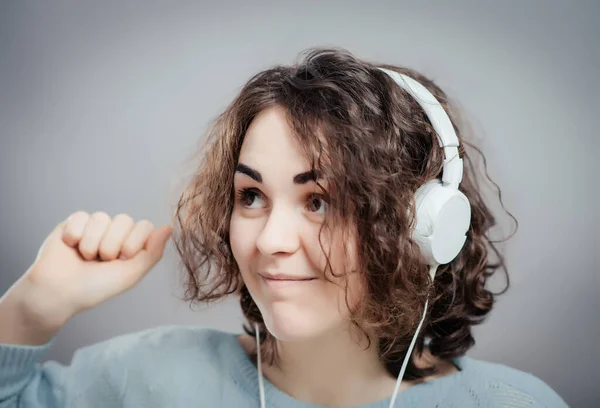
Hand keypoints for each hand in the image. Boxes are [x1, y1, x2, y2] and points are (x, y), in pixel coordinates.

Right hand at [18, 211, 171, 328]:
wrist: (58, 292)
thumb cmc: (95, 287)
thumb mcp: (130, 274)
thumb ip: (152, 252)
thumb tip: (170, 227)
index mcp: (132, 243)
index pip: (144, 226)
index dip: (133, 244)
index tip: (122, 261)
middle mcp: (116, 232)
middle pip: (124, 219)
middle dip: (111, 245)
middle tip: (101, 261)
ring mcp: (95, 226)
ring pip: (101, 218)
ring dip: (92, 243)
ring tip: (85, 257)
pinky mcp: (74, 222)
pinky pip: (81, 217)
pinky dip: (75, 236)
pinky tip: (70, 247)